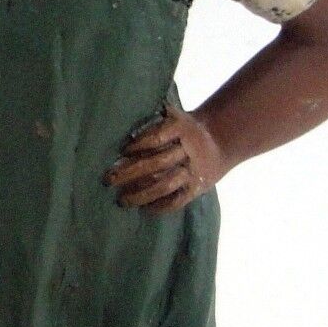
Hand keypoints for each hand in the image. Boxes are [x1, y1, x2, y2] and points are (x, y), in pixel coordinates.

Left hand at [105, 107, 224, 215]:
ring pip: (165, 184)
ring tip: (122, 200)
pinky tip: (143, 209)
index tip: (122, 150)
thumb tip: (121, 128)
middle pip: (157, 163)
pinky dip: (160, 206)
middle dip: (130, 172)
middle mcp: (188, 150)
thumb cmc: (183, 129)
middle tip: (108, 179)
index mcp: (182, 128)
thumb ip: (153, 120)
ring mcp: (193, 171)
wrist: (220, 141)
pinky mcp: (197, 188)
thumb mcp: (174, 116)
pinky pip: (178, 200)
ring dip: (141, 194)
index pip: (158, 137)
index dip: (140, 143)